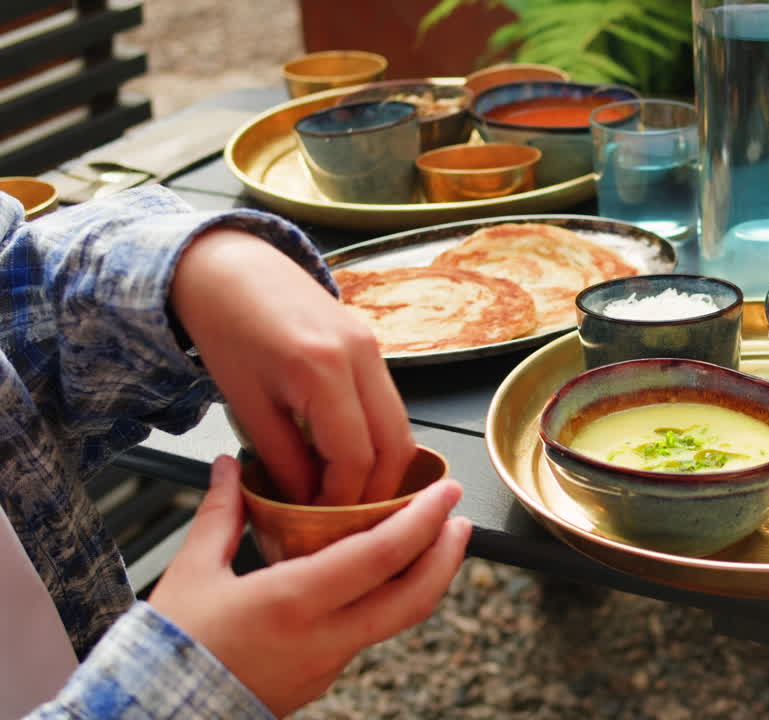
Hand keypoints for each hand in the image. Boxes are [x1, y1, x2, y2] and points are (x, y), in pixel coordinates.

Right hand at [148, 455, 470, 716]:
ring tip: (434, 543)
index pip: (381, 555)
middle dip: (447, 555)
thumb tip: (229, 467)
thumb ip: (221, 515)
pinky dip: (389, 601)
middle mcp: (322, 637)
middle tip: (460, 519)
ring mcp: (327, 664)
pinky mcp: (322, 679)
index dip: (423, 520)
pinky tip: (383, 578)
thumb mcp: (191, 574)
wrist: (153, 714)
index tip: (446, 492)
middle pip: (412, 598)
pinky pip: (368, 634)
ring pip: (397, 620)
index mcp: (293, 602)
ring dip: (424, 579)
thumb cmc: (170, 648)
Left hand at [170, 226, 413, 504]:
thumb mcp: (245, 403)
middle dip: (378, 493)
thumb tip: (310, 502)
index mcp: (321, 369)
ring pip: (402, 427)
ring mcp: (374, 347)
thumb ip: (283, 457)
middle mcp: (360, 355)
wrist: (231, 269)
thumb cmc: (226, 330)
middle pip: (396, 446)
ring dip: (384, 468)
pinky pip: (390, 405)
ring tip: (350, 495)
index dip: (343, 500)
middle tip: (348, 521)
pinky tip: (351, 458)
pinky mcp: (374, 344)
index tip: (322, 523)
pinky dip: (379, 439)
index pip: (355, 457)